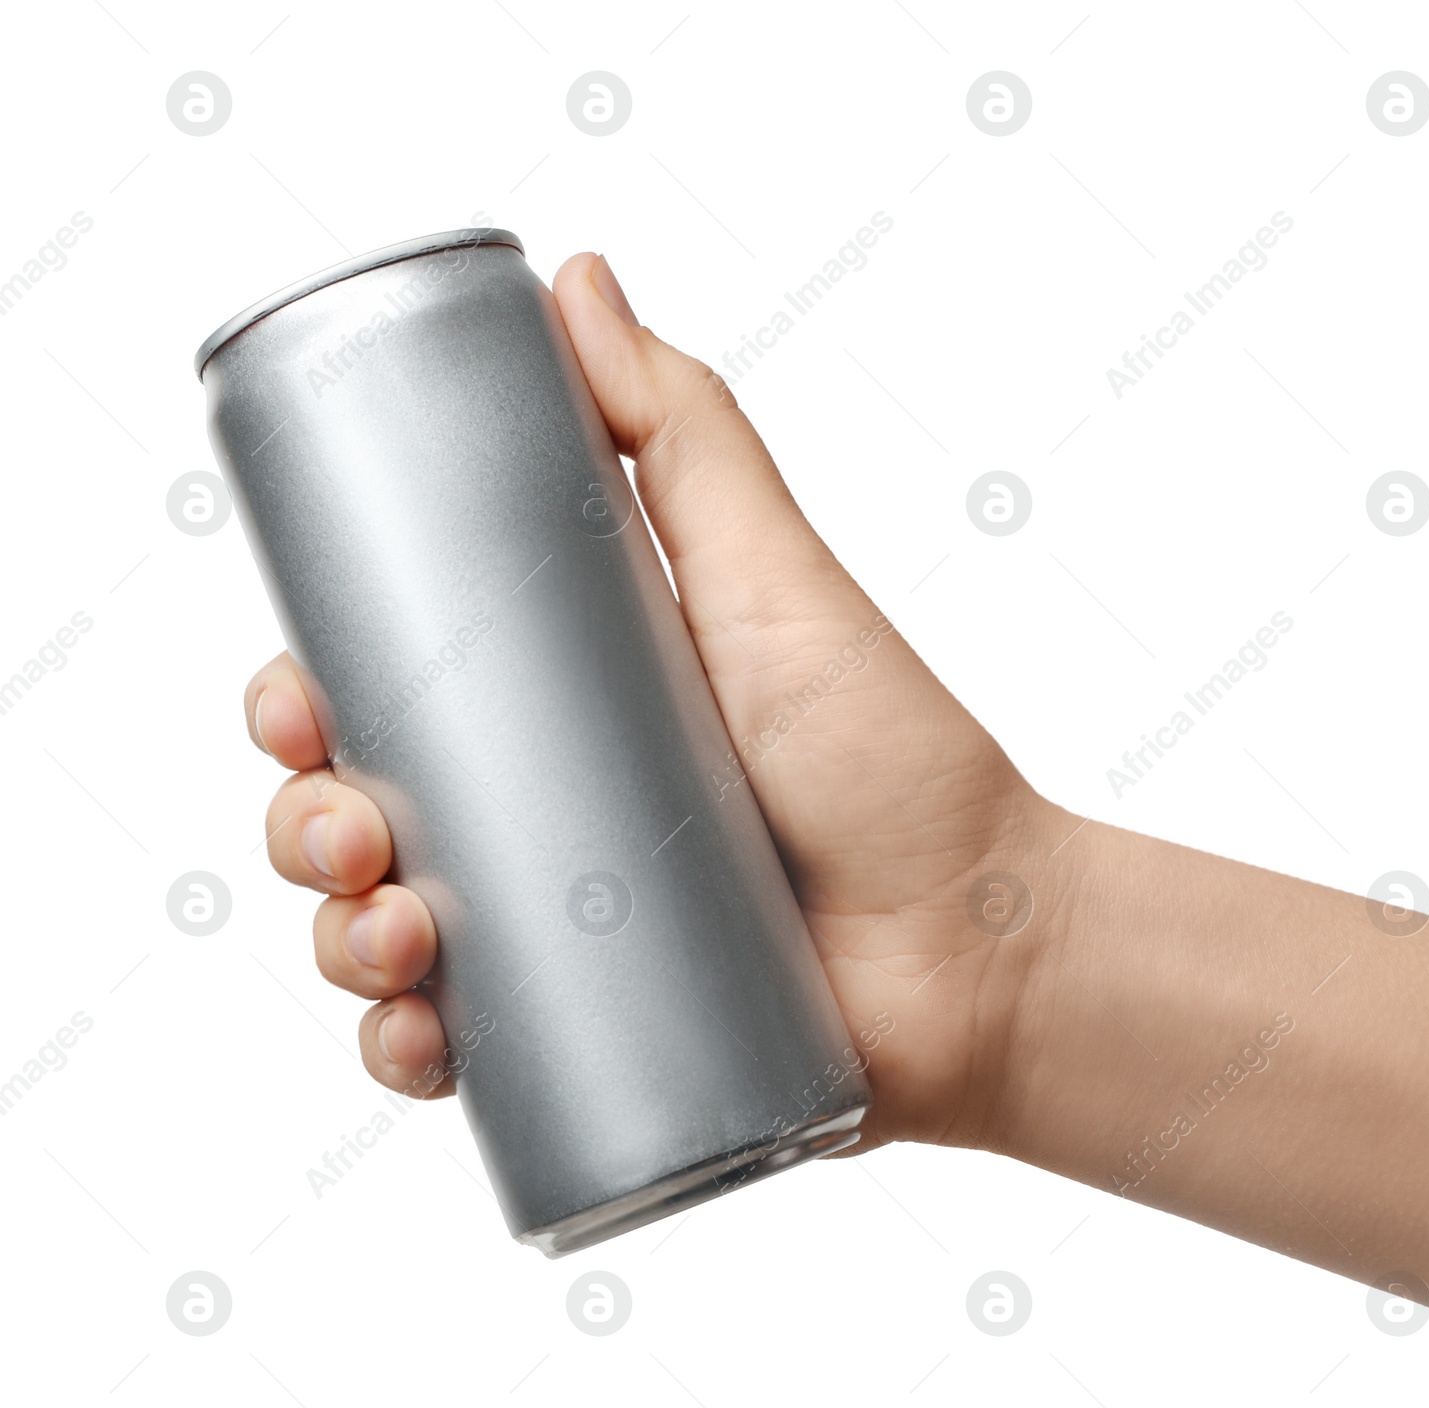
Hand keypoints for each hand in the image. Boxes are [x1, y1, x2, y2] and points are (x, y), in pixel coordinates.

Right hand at [244, 251, 1067, 1155]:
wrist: (980, 944)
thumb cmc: (893, 758)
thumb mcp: (774, 576)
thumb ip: (684, 433)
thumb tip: (578, 281)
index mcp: (562, 704)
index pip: (388, 691)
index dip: (311, 696)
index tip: (297, 698)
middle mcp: (546, 814)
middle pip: (360, 814)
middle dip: (306, 824)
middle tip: (345, 830)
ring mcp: (560, 931)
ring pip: (380, 937)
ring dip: (336, 939)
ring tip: (393, 937)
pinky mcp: (589, 1035)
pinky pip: (451, 1050)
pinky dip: (401, 1052)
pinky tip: (412, 1037)